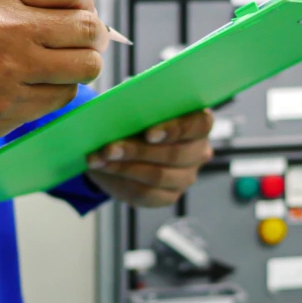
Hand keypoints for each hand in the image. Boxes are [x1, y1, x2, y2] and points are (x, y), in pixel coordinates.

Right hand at [0, 0, 108, 146]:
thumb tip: (87, 12)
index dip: (86, 2)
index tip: (80, 13)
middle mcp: (7, 29)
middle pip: (89, 28)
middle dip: (94, 37)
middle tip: (84, 44)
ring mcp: (9, 71)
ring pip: (85, 66)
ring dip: (80, 67)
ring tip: (60, 66)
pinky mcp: (9, 108)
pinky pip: (63, 97)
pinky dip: (58, 92)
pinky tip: (36, 86)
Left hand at [85, 109, 214, 207]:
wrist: (131, 147)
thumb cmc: (141, 120)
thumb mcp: (142, 108)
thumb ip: (141, 106)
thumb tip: (122, 106)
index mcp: (200, 123)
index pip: (199, 125)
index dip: (175, 129)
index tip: (148, 133)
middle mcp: (199, 151)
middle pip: (175, 154)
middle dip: (138, 151)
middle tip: (110, 148)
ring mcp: (186, 176)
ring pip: (158, 176)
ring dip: (124, 167)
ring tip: (101, 159)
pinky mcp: (169, 195)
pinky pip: (146, 194)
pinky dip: (121, 181)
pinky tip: (104, 169)